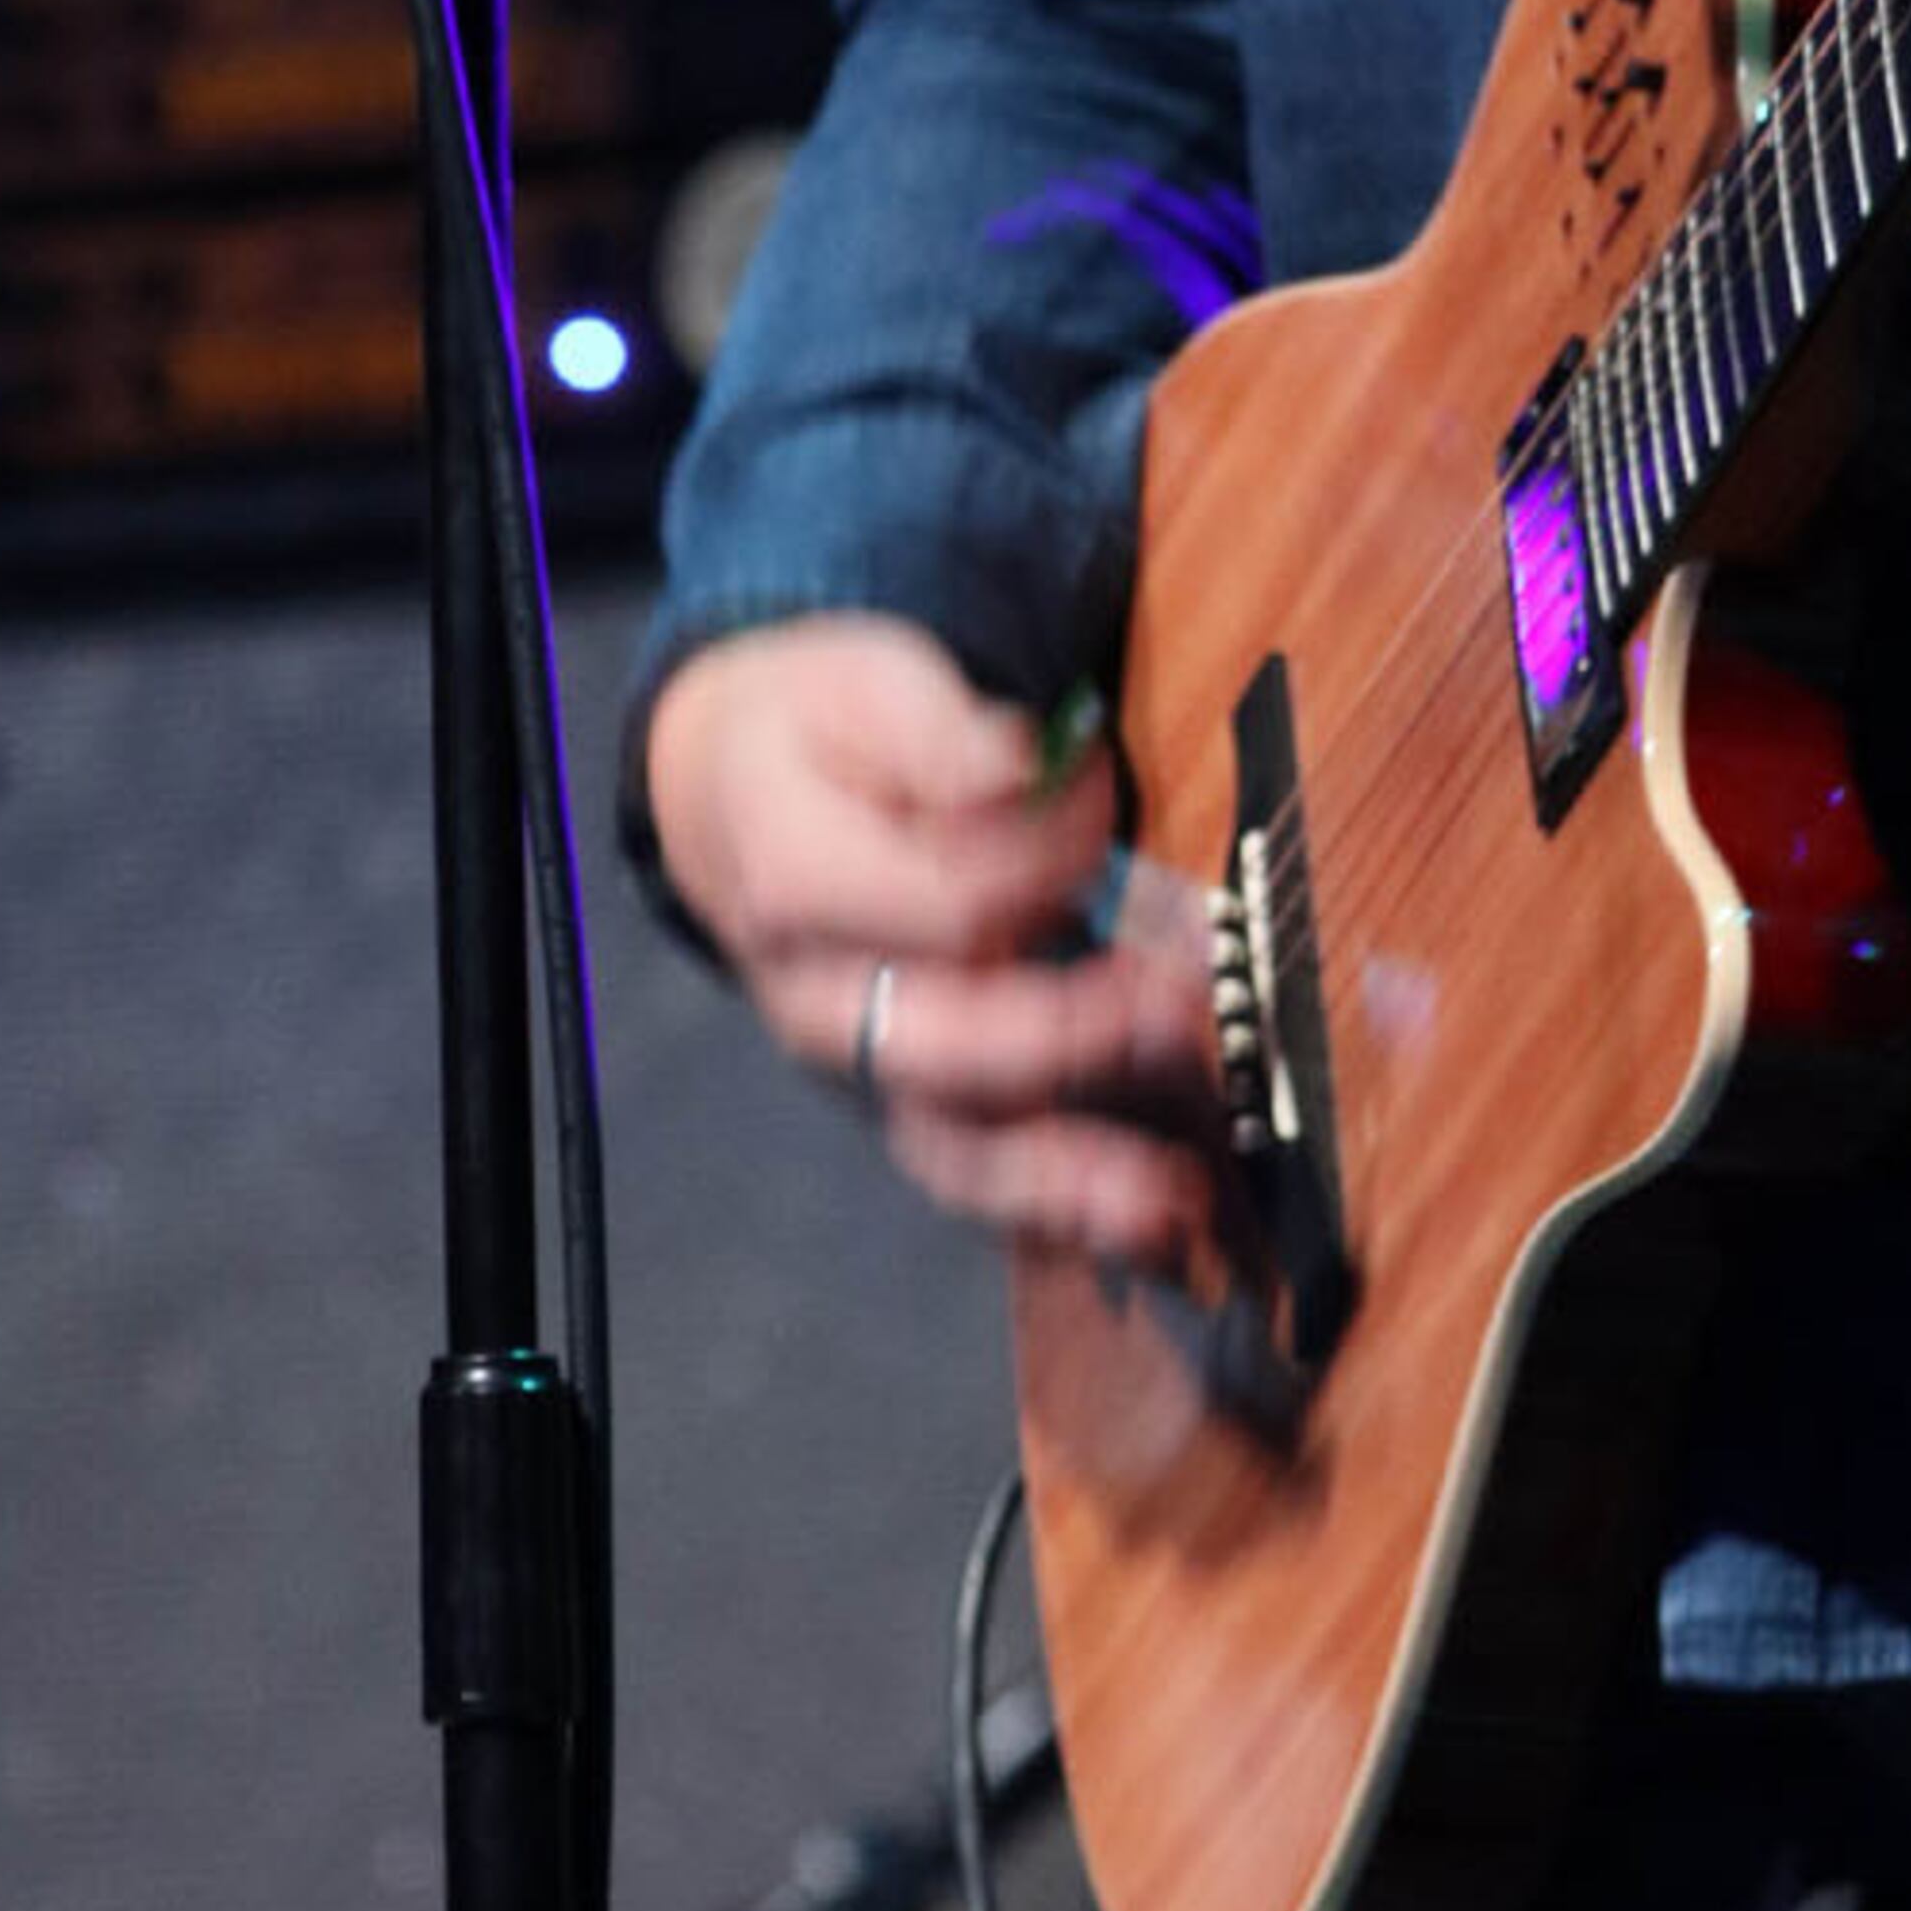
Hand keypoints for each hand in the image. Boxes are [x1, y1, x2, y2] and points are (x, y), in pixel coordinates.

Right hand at [645, 611, 1221, 1267]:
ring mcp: (861, 1070)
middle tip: (1179, 1010)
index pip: (944, 901)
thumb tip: (1029, 773)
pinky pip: (978, 1175)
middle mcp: (818, 1003)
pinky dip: (1060, 1214)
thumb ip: (948, 737)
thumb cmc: (820, 732)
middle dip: (1071, 1038)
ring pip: (953, 1148)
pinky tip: (1146, 1225)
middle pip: (942, 1049)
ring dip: (1068, 1179)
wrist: (732, 794)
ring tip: (1169, 1199)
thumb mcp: (871, 685)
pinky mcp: (909, 1103)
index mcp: (795, 885)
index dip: (1048, 854)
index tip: (1104, 792)